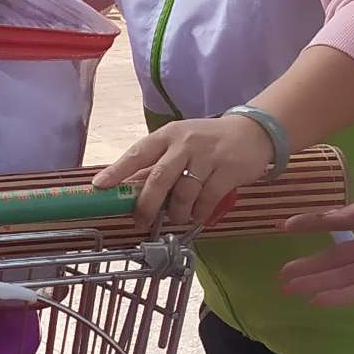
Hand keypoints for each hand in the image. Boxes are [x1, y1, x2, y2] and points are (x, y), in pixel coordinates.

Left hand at [95, 114, 277, 231]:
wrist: (252, 132)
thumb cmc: (207, 142)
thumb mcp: (179, 145)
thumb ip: (157, 165)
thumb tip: (127, 189)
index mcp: (167, 136)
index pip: (137, 153)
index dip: (117, 171)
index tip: (100, 187)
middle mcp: (185, 143)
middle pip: (159, 177)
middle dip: (147, 204)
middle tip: (141, 221)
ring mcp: (207, 156)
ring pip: (184, 193)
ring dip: (178, 212)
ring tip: (178, 218)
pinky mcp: (228, 170)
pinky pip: (207, 199)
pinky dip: (200, 212)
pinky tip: (198, 214)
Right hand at [278, 182, 353, 306]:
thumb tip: (325, 219)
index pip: (336, 227)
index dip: (311, 227)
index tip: (283, 228)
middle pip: (335, 260)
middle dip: (308, 268)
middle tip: (281, 277)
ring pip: (343, 276)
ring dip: (317, 283)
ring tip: (289, 288)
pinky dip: (340, 295)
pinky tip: (317, 299)